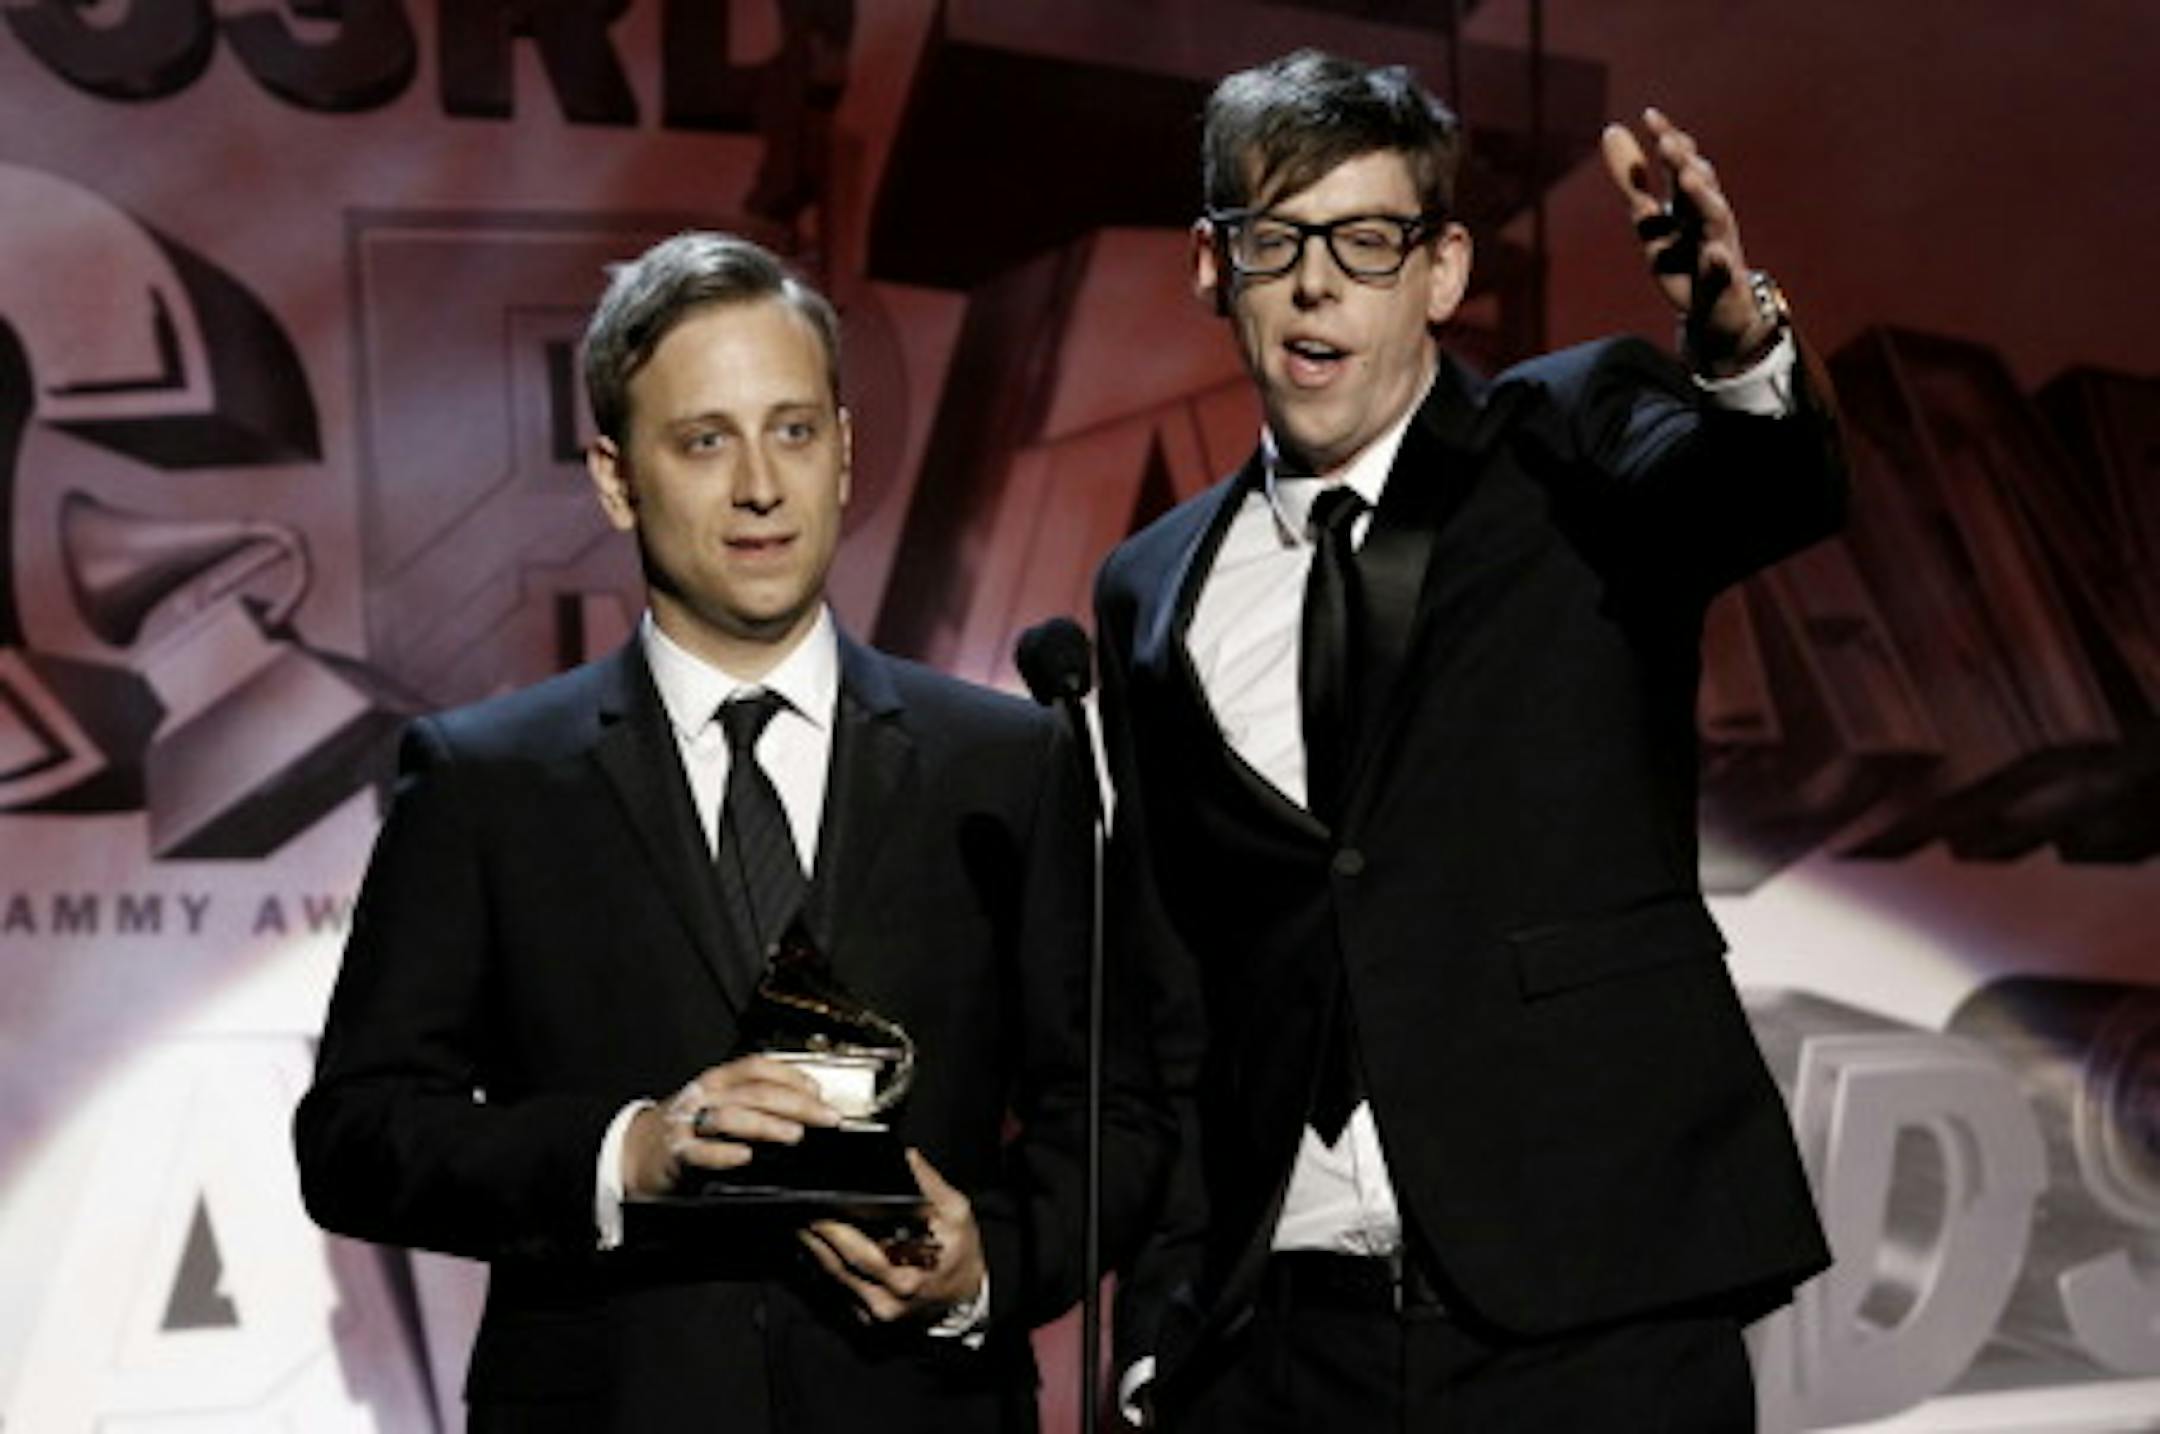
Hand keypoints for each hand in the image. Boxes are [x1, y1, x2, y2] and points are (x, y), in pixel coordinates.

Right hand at [621, 1055, 840, 1198]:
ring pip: (731, 1117)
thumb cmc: (685, 1127)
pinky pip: (699, 1151)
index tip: (819, 1091)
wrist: (634, 1151)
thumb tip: (803, 1105)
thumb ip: (751, 1100)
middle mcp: (703, 1095)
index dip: (791, 1076)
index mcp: (716, 1080)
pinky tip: (745, 1157)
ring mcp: (688, 1123)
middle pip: (754, 1092)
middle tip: (825, 1117)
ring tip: (794, 1134)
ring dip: (766, 1125)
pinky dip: (723, 1153)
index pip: (758, 1067)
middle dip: (796, 1103)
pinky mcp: (675, 1153)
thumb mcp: (717, 1103)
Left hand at [799, 1148, 986, 1324]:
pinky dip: (824, 1264)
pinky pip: (837, 1288)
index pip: (861, 1254)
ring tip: (801, 1220)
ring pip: (832, 1278)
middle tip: (800, 1208)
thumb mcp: (956, 1213)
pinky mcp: (865, 1315)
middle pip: (838, 1266)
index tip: (820, 1207)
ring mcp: (874, 1312)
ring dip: (814, 1249)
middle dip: (816, 1236)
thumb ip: (929, 1184)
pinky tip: (815, 1243)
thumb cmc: (960, 1254)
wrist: (965, 1295)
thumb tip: (905, 1156)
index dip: (836, 1232)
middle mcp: (888, 1300)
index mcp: (909, 1277)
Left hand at [1601, 107, 1770, 369]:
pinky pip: (1724, 272)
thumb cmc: (1683, 258)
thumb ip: (1632, 179)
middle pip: (1699, 183)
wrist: (1716, 310)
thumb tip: (1611, 128)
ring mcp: (1718, 246)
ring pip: (1716, 218)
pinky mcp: (1723, 283)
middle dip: (1684, 162)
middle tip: (1666, 141)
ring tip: (1688, 177)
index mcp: (1688, 201)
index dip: (1667, 139)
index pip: (1680, 163)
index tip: (1650, 115)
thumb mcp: (1649, 220)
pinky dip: (1720, 262)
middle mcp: (1707, 217)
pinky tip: (1714, 253)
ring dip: (1703, 196)